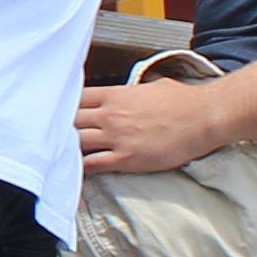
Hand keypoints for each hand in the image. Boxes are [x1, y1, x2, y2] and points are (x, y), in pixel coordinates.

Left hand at [74, 77, 232, 179]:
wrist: (202, 118)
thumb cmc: (183, 101)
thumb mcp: (153, 86)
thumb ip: (134, 90)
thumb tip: (133, 91)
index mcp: (115, 95)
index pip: (76, 98)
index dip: (65, 106)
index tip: (60, 113)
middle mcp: (111, 115)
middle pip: (70, 120)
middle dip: (60, 127)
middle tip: (53, 136)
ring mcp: (117, 137)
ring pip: (76, 142)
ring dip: (67, 148)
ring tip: (60, 155)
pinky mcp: (126, 158)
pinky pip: (93, 165)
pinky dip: (81, 168)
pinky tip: (74, 171)